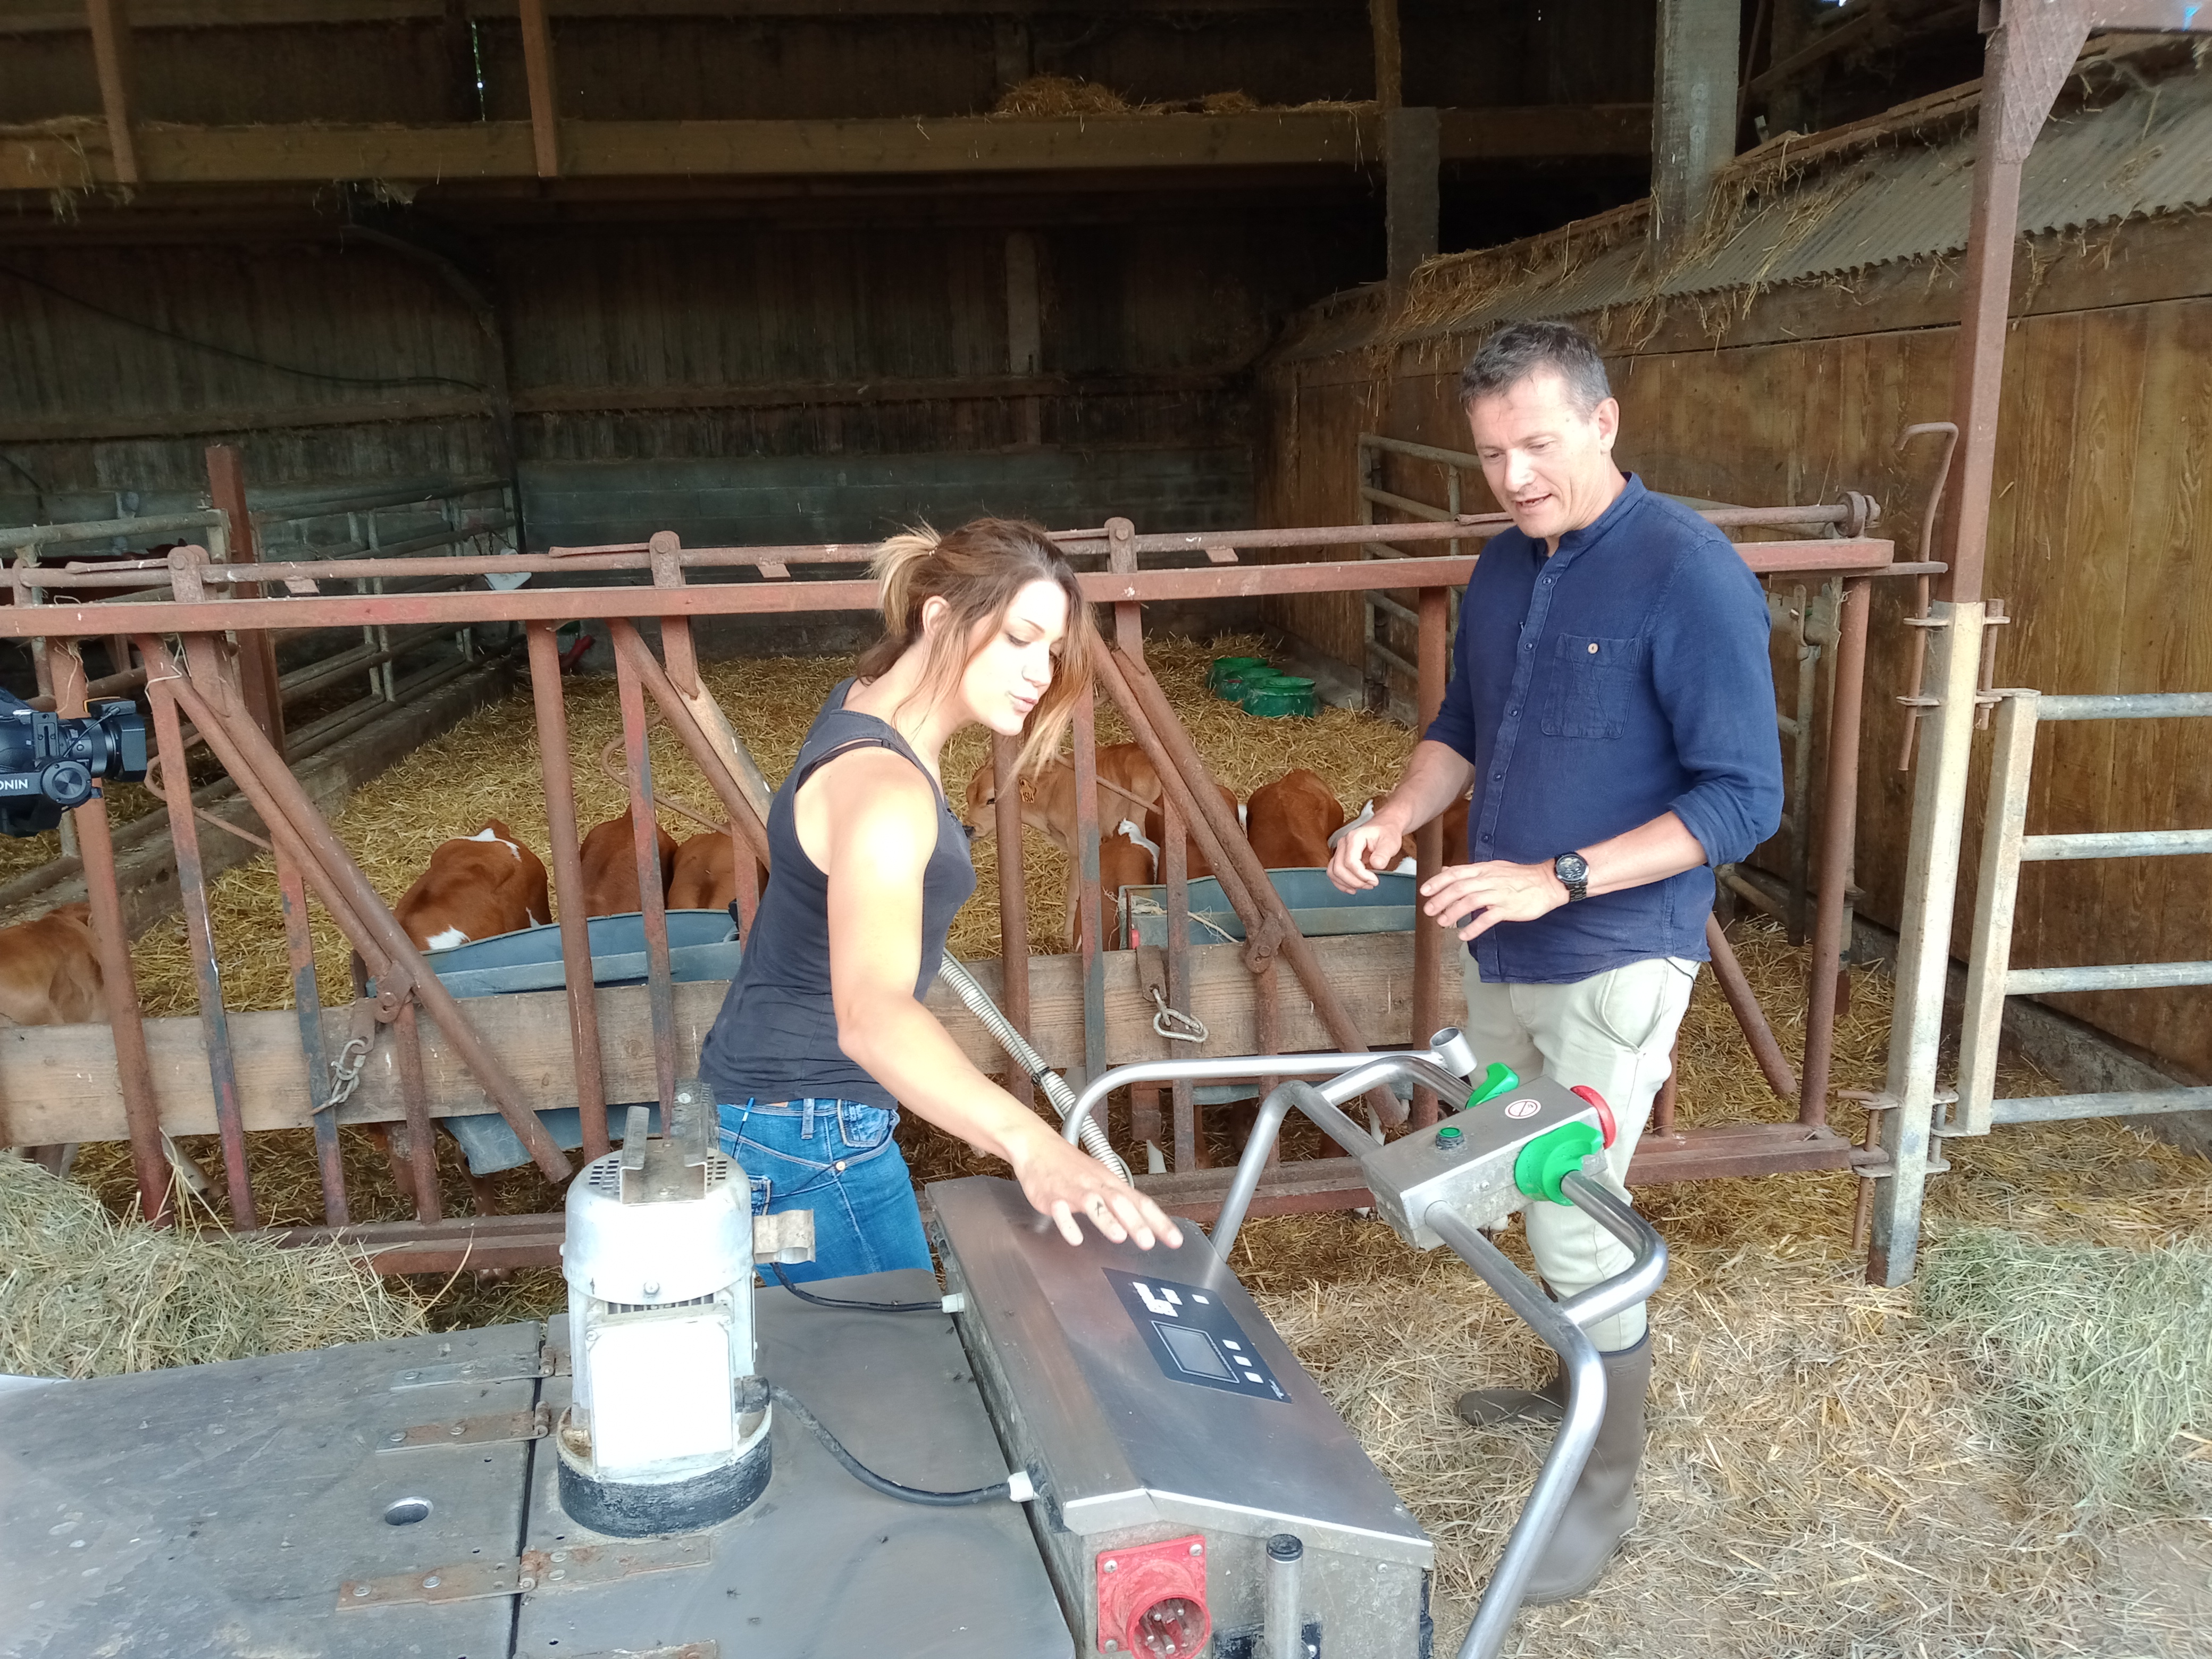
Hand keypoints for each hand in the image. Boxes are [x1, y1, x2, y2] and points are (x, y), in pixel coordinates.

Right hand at [1006, 1125, 1184, 1249]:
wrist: (1038, 1146)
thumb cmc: (1072, 1167)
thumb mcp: (1103, 1181)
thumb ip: (1123, 1203)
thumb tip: (1148, 1224)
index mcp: (1112, 1184)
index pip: (1141, 1202)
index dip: (1159, 1222)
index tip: (1175, 1241)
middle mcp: (1096, 1185)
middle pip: (1120, 1202)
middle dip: (1135, 1222)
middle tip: (1148, 1242)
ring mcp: (1074, 1189)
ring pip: (1093, 1203)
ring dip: (1106, 1219)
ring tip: (1119, 1237)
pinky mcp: (1051, 1195)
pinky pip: (1060, 1209)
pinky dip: (1068, 1223)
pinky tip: (1075, 1238)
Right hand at [1326, 816, 1403, 892]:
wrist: (1384, 826)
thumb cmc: (1387, 833)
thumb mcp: (1390, 842)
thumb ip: (1383, 854)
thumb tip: (1376, 865)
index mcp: (1354, 837)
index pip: (1350, 861)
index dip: (1361, 875)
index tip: (1375, 881)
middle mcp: (1343, 843)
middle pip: (1339, 868)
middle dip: (1355, 881)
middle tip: (1371, 885)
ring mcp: (1340, 850)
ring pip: (1334, 872)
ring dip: (1347, 883)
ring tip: (1364, 886)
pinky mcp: (1340, 857)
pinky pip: (1333, 872)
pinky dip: (1341, 883)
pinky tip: (1352, 888)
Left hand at [1419, 858, 1568, 941]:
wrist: (1547, 882)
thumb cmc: (1518, 876)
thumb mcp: (1491, 868)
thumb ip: (1467, 872)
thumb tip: (1445, 871)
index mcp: (1483, 869)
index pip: (1456, 873)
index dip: (1438, 881)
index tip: (1424, 891)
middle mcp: (1489, 879)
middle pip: (1460, 887)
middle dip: (1441, 899)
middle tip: (1428, 911)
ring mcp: (1499, 893)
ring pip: (1471, 901)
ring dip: (1454, 912)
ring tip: (1443, 923)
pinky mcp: (1509, 908)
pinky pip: (1489, 917)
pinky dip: (1474, 926)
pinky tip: (1464, 935)